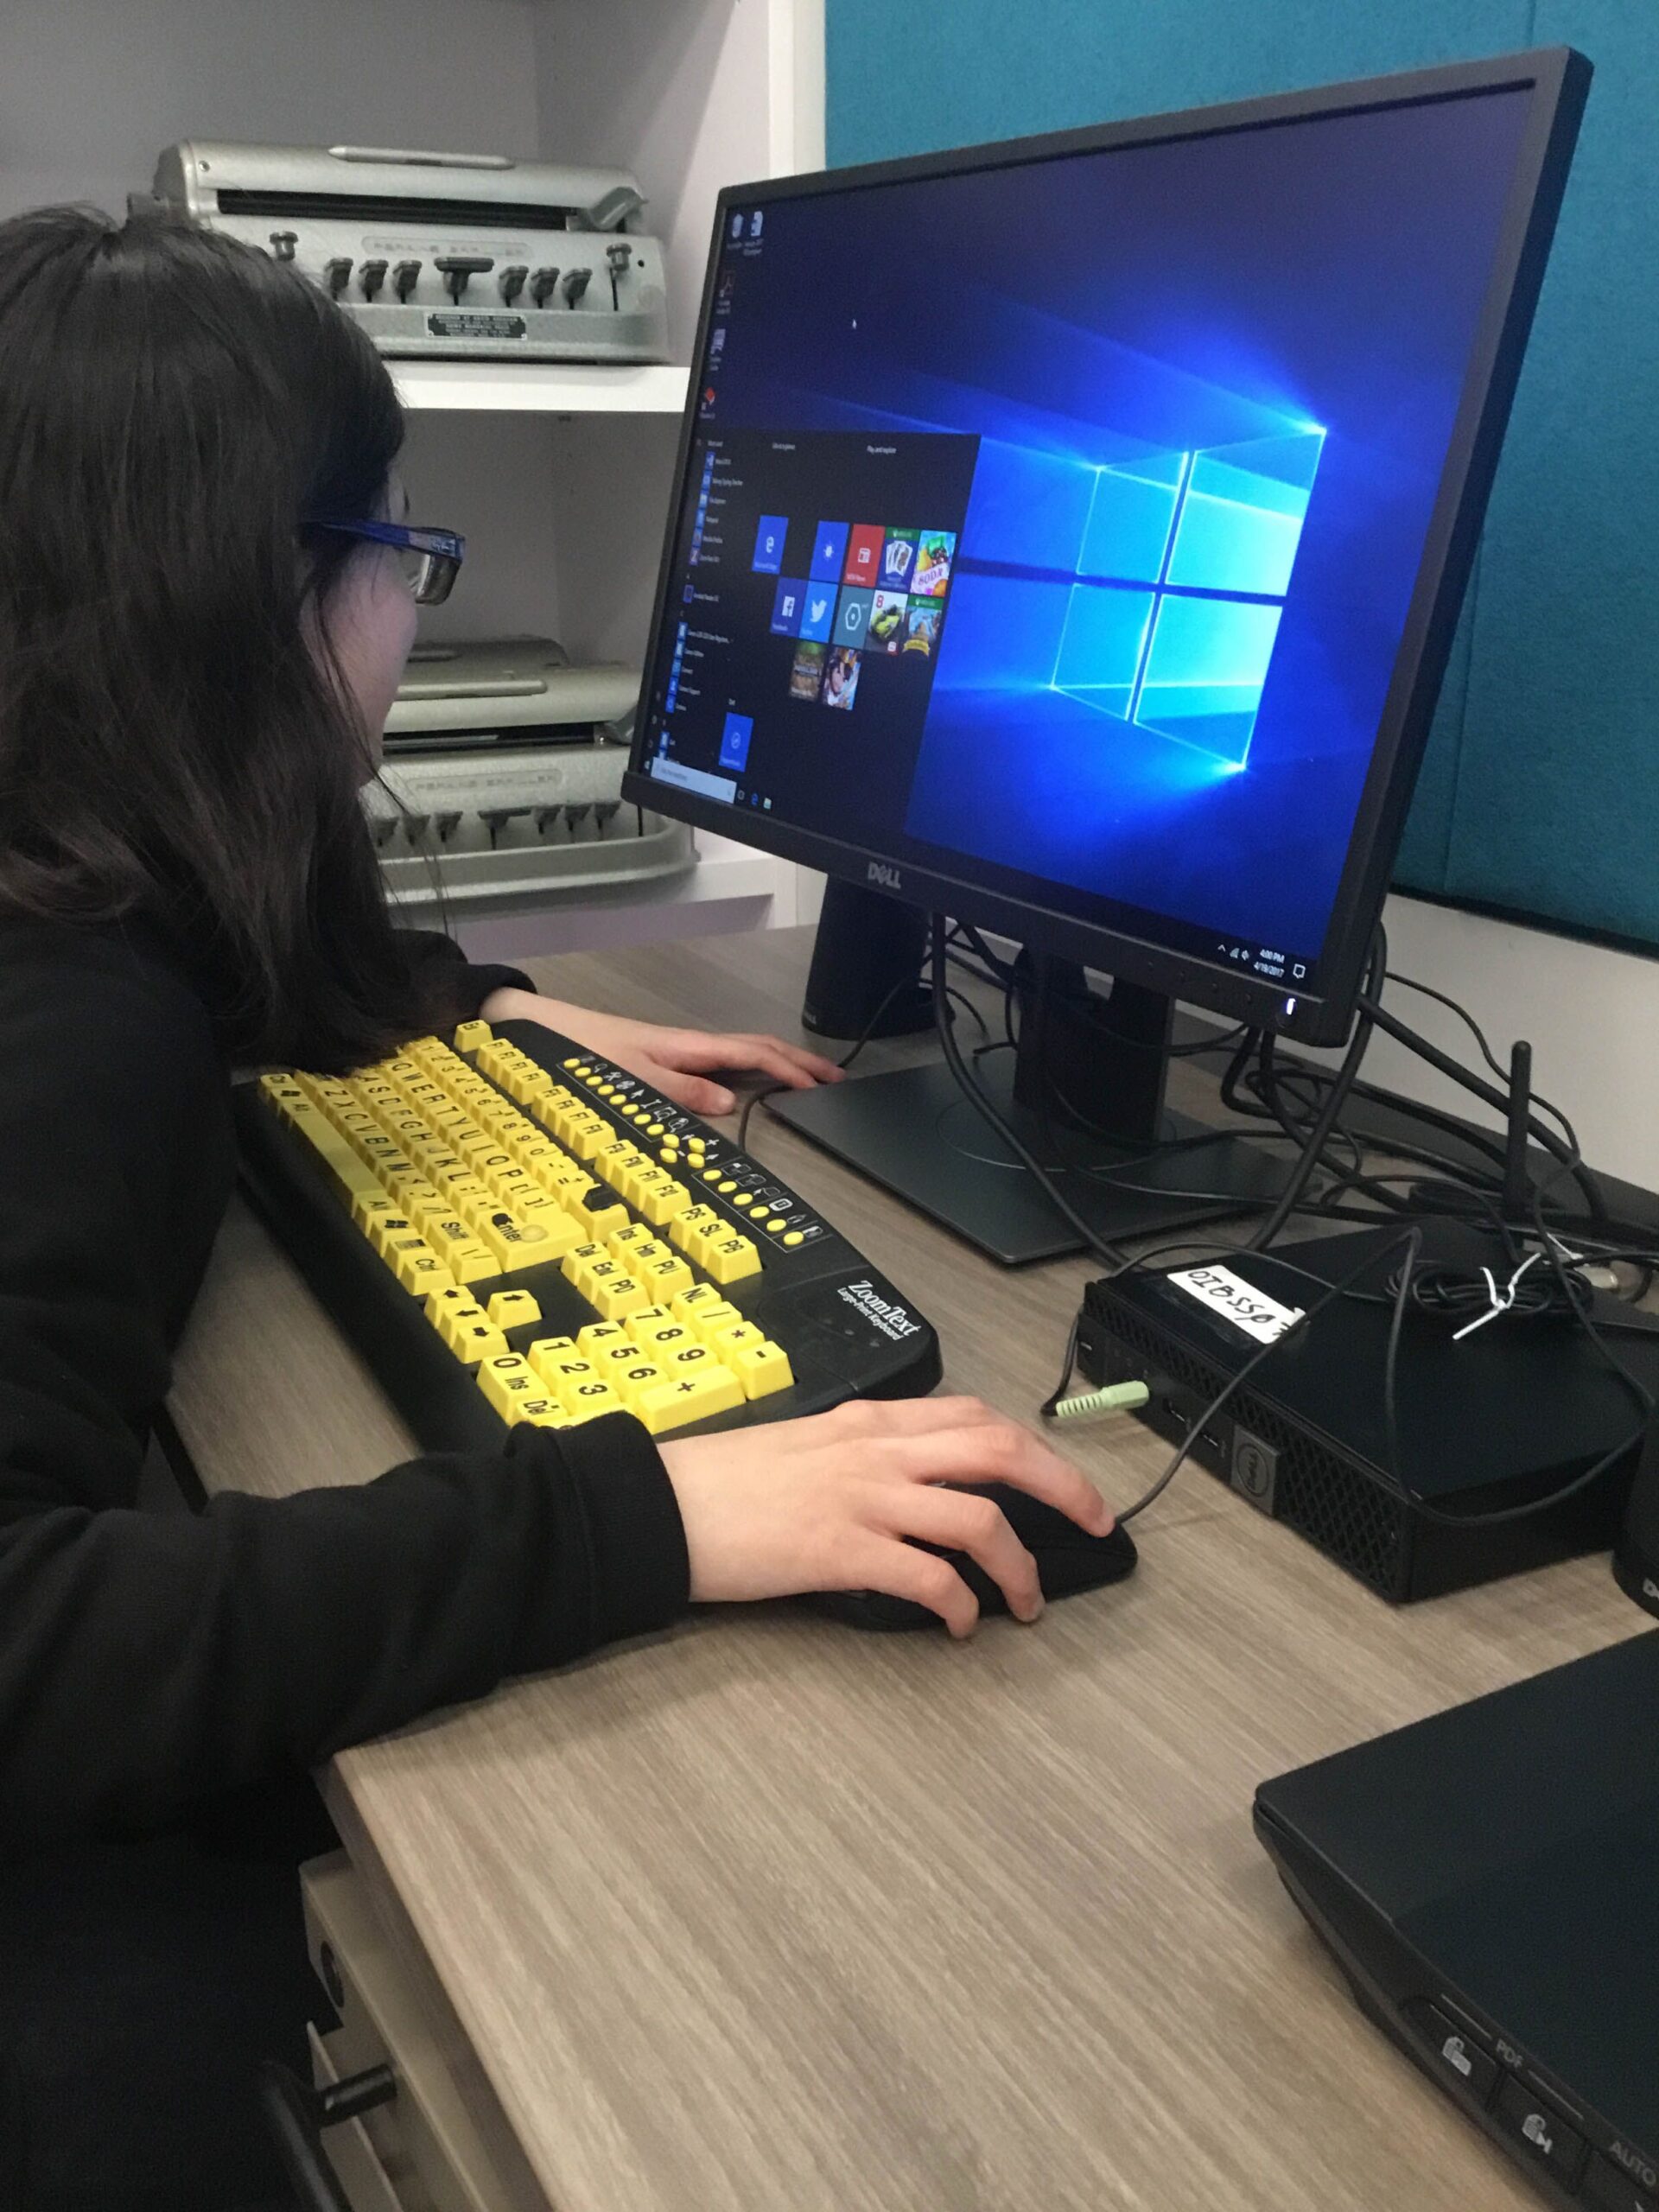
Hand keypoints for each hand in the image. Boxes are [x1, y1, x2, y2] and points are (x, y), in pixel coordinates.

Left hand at [480, 987, 842, 1116]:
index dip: (788, 1069)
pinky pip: (720, 1062)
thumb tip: (729, 1104)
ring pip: (740, 1054)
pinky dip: (749, 1069)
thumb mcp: (631, 1079)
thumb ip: (680, 1093)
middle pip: (754, 1048)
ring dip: (776, 1065)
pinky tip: (752, 1082)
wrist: (540, 1029)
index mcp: (686, 1046)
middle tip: (833, 1080)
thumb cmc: (582, 1052)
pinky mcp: (663, 1059)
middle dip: (796, 1062)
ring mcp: (677, 1051)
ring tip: (806, 1080)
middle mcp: (686, 1046)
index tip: (821, 1086)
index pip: (751, 1053)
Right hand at [658, 1396, 1114, 1636]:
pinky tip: (961, 1626)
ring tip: (1026, 1603)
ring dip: (1020, 1566)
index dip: (1035, 1446)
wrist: (660, 1506)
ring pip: (980, 1517)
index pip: (975, 1416)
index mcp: (867, 1421)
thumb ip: (861, 1458)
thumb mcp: (803, 1448)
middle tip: (1096, 1525)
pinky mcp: (841, 1549)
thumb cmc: (720, 1484)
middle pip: (1001, 1451)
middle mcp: (875, 1450)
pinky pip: (929, 1577)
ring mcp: (862, 1497)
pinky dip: (960, 1605)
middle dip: (1064, 1487)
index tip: (1064, 1478)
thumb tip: (911, 1489)